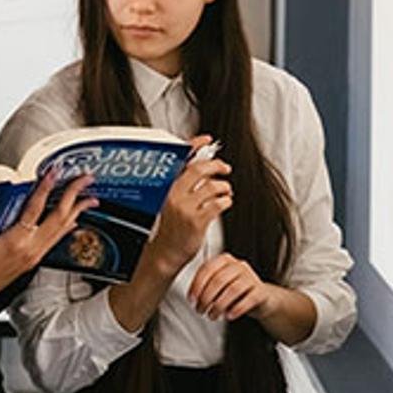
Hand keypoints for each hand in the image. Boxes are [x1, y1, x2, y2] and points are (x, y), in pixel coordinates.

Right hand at [0, 172, 96, 317]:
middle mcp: (29, 250)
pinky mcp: (31, 261)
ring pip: (61, 230)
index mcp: (15, 244)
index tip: (53, 174)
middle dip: (73, 196)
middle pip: (58, 218)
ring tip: (89, 198)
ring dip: (76, 212)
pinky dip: (66, 227)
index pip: (35, 210)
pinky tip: (72, 222)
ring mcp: (32, 256)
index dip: (45, 190)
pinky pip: (55, 240)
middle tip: (85, 179)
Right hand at [144, 154, 232, 275]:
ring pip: (212, 186)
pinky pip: (218, 204)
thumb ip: (186, 185)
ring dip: (224, 187)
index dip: (194, 145)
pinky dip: (226, 201)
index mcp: (168, 187)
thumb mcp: (173, 201)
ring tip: (226, 191)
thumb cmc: (171, 228)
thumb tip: (205, 166)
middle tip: (224, 169)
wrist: (165, 253)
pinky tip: (225, 203)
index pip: (181, 160)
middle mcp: (175, 195)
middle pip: (199, 169)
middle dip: (217, 166)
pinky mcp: (197, 221)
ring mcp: (185, 208)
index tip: (206, 139)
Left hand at [188, 252, 274, 320]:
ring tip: (212, 316)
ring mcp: (251, 277)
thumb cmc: (234, 291)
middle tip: (200, 310)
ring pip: (232, 290)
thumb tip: (192, 298)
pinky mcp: (261, 291)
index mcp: (225, 260)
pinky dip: (236, 309)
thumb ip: (206, 285)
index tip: (191, 299)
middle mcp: (238, 265)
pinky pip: (248, 299)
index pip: (207, 269)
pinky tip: (228, 316)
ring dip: (219, 306)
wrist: (260, 298)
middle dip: (206, 298)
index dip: (197, 285)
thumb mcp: (219, 285)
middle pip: (219, 280)